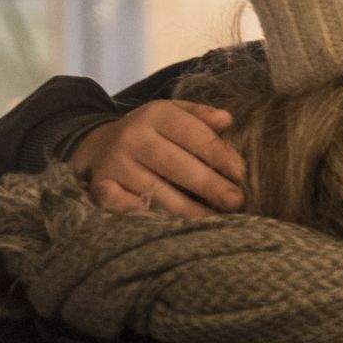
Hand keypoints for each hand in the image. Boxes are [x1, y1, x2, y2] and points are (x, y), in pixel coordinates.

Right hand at [70, 100, 243, 217]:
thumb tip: (227, 119)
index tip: (242, 174)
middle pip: (175, 164)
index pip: (192, 134)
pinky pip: (123, 206)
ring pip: (155, 190)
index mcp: (156, 115)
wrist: (101, 145)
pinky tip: (170, 228)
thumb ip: (201, 116)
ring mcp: (115, 164)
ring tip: (214, 221)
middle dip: (209, 185)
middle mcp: (133, 137)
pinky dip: (145, 216)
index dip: (219, 154)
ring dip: (187, 209)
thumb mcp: (175, 114)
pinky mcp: (101, 187)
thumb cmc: (154, 133)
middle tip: (235, 201)